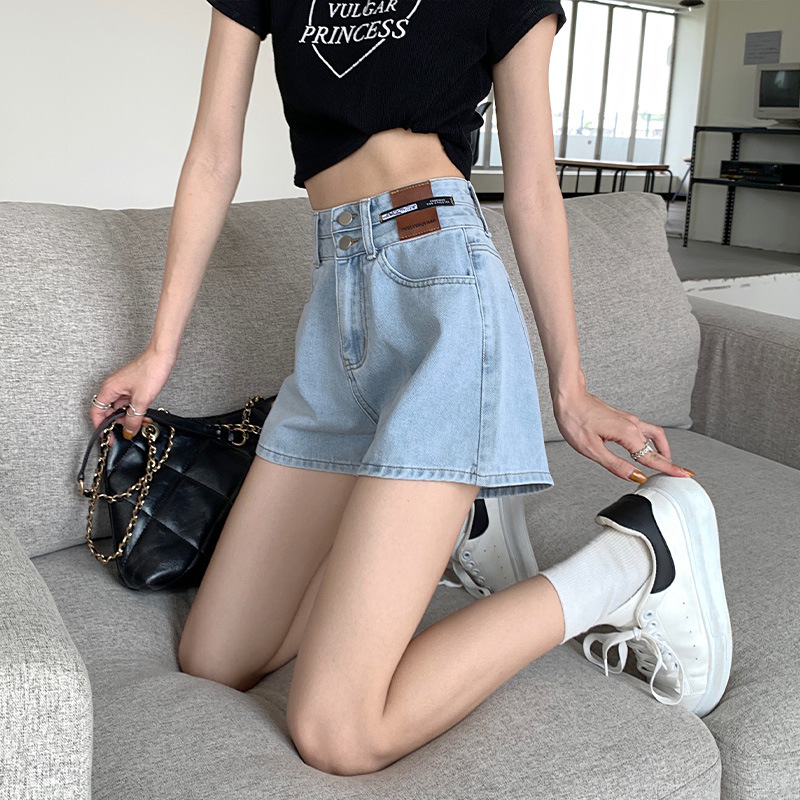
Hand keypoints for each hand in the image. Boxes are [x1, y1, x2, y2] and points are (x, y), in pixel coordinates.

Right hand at [89, 348, 176, 442]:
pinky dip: (133, 409)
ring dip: (128, 417)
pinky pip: (128, 401)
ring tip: (139, 423)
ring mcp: (122, 386)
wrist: (162, 356)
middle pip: (108, 411)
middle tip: (127, 431)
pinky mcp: (131, 385)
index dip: (100, 427)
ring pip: (120, 407)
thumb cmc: (151, 370)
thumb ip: (133, 418)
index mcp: (109, 389)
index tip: (107, 437)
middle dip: (117, 423)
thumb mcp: (141, 400)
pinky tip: (142, 414)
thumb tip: (128, 431)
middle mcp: (112, 387)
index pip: (96, 412)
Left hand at [553, 389, 694, 481]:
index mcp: (627, 434)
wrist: (568, 397)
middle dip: (669, 460)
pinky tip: (645, 446)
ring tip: (665, 462)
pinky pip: (644, 429)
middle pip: (658, 445)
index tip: (684, 475)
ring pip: (654, 434)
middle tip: (679, 472)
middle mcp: (632, 424)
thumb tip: (636, 476)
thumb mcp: (592, 449)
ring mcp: (628, 419)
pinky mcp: (622, 418)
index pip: (652, 457)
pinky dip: (651, 440)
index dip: (669, 468)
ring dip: (662, 449)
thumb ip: (616, 465)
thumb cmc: (575, 420)